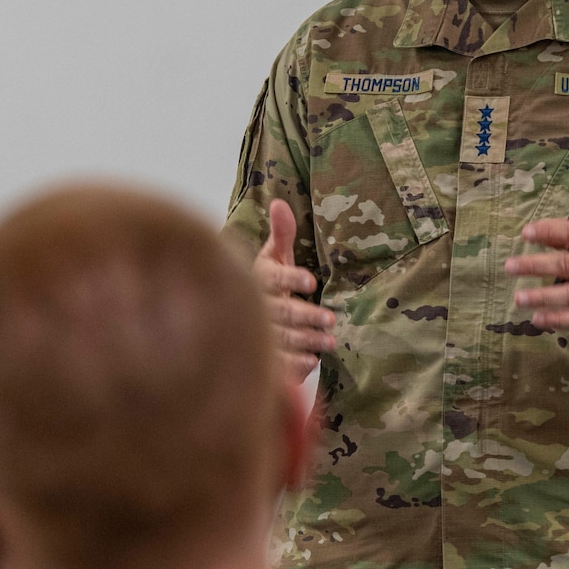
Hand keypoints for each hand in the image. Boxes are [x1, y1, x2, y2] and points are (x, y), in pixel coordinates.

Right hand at [255, 199, 336, 380]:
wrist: (238, 317)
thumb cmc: (266, 282)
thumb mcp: (273, 257)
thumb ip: (281, 233)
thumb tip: (280, 202)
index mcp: (255, 279)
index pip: (270, 278)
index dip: (290, 279)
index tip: (312, 281)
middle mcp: (252, 307)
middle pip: (279, 312)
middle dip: (305, 316)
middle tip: (330, 319)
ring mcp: (254, 335)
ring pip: (280, 339)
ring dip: (306, 341)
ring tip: (330, 341)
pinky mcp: (260, 358)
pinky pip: (275, 365)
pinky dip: (293, 365)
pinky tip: (311, 362)